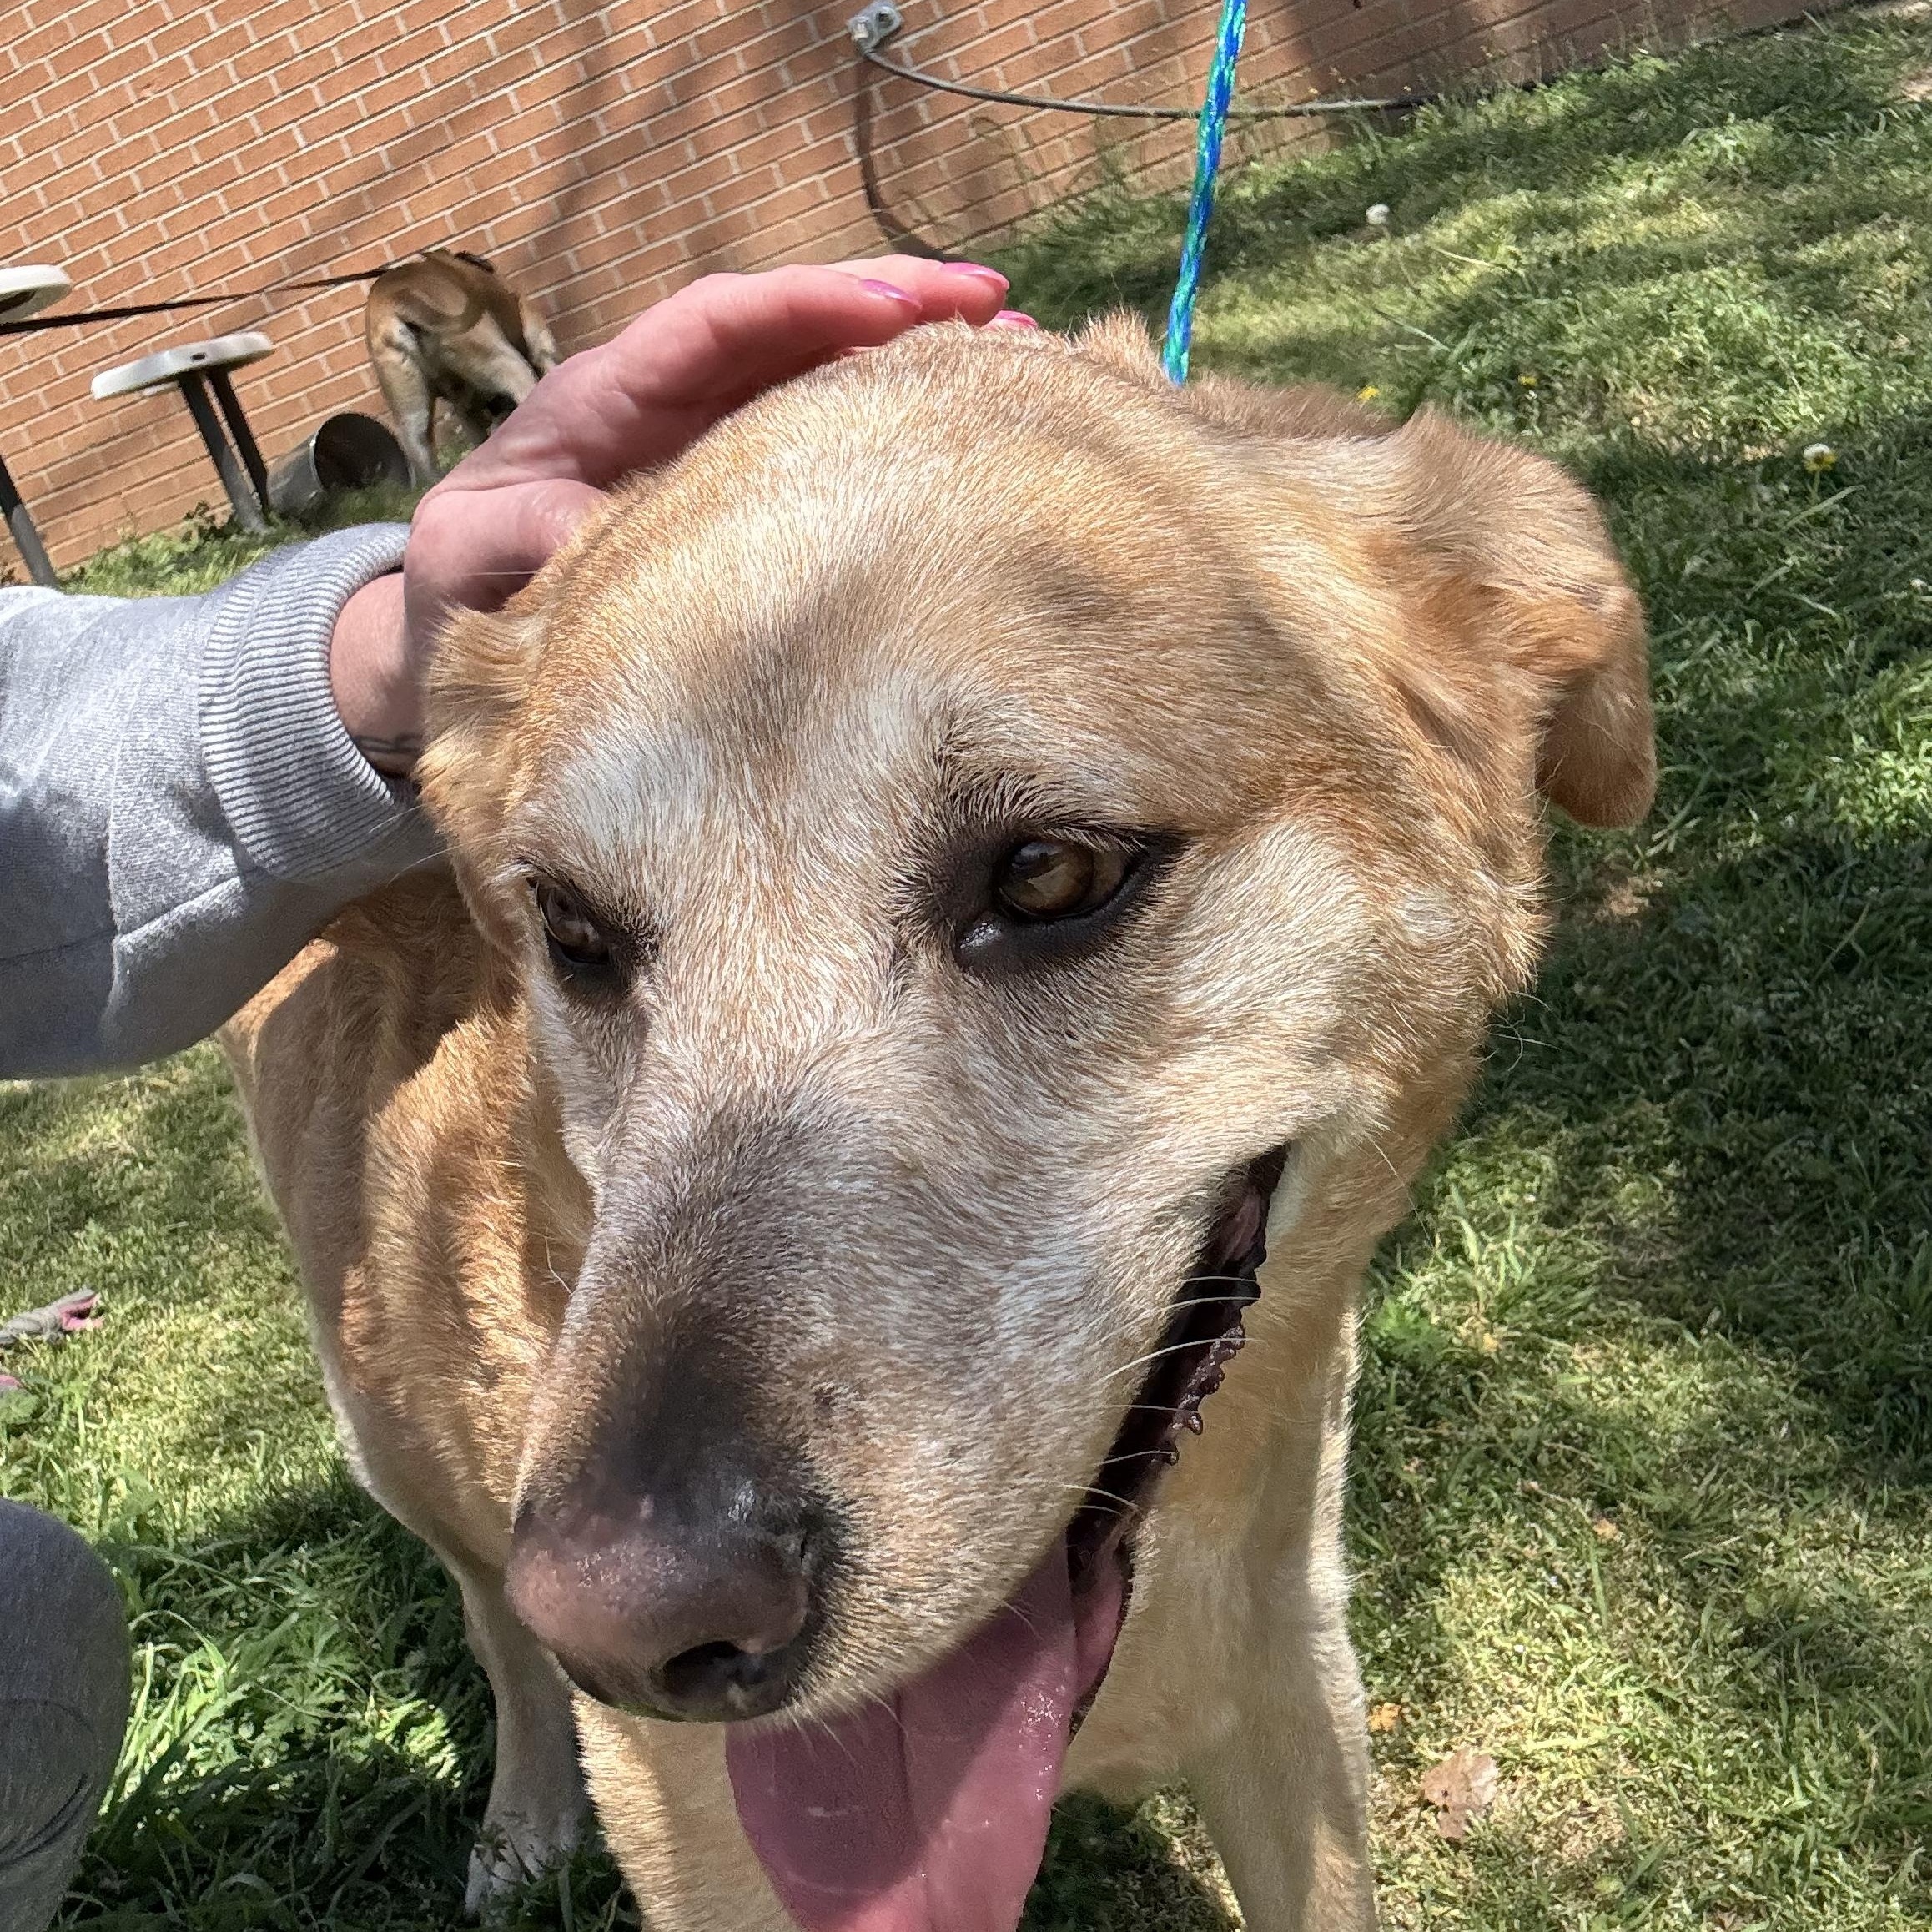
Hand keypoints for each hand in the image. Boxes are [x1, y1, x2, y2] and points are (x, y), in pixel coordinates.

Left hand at [331, 258, 1024, 774]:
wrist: (460, 638)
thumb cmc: (465, 586)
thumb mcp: (475, 558)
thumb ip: (529, 532)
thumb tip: (598, 526)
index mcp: (609, 397)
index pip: (720, 322)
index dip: (808, 305)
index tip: (896, 306)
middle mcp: (675, 405)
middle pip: (796, 330)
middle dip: (896, 309)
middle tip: (1004, 312)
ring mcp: (717, 446)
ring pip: (826, 378)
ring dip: (916, 363)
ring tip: (1019, 361)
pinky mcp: (747, 499)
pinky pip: (827, 445)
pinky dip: (894, 431)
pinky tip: (965, 439)